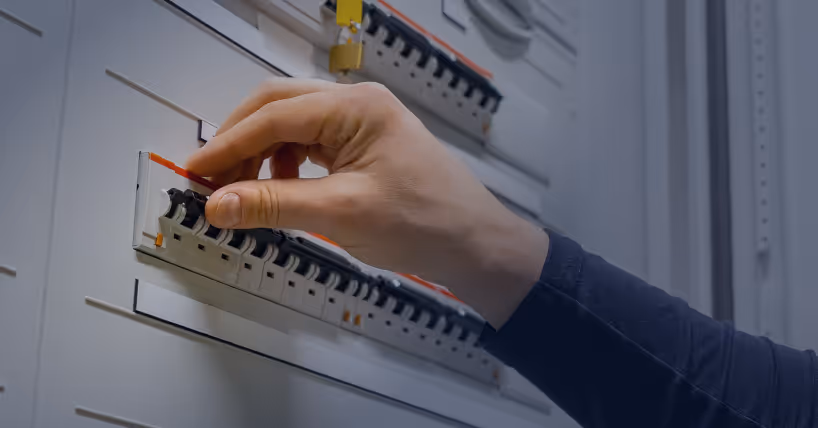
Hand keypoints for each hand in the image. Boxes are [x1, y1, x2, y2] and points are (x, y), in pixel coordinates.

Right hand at [186, 78, 548, 326]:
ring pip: (293, 127)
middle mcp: (357, 105)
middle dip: (241, 143)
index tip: (195, 173)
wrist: (475, 245)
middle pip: (279, 109)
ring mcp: (363, 124)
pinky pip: (312, 145)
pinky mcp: (365, 146)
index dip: (228, 145)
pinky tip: (282, 190)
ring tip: (245, 193)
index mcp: (355, 107)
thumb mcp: (342, 214)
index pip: (274, 115)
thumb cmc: (423, 224)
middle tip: (212, 182)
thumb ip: (275, 204)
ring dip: (261, 155)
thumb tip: (218, 204)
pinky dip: (286, 165)